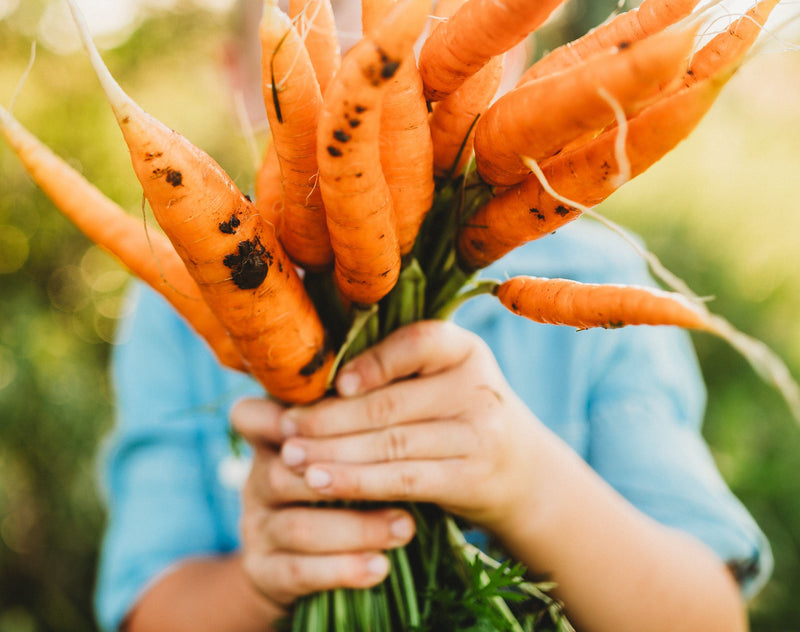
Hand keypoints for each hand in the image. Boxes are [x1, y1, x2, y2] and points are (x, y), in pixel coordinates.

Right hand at [229, 397, 415, 608]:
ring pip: (297, 526)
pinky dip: (343, 569)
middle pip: (284, 472)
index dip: (277, 416)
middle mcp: (256, 478)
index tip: (328, 415)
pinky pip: (298, 572)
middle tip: (403, 479)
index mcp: (271, 439)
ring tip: (405, 527)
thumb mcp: (338, 448)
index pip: (250, 415)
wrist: (297, 561)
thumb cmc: (338, 482)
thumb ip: (353, 422)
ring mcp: (255, 527)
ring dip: (356, 528)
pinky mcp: (263, 572)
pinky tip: (380, 567)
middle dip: (345, 477)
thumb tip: (404, 387)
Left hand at [277, 320, 545, 539]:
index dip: (374, 362)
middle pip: (392, 402)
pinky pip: (403, 479)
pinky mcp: (471, 479)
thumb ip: (391, 370)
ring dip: (334, 452)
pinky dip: (357, 482)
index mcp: (465, 350)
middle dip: (330, 417)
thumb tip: (307, 373)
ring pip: (392, 443)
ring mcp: (479, 435)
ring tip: (291, 456)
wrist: (522, 470)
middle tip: (284, 426)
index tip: (334, 382)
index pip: (418, 343)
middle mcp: (477, 387)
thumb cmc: (456, 414)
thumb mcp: (441, 380)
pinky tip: (322, 482)